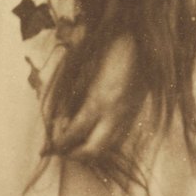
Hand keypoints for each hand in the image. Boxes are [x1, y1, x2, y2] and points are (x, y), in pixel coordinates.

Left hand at [47, 36, 140, 161]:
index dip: (59, 143)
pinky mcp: (136, 113)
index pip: (74, 133)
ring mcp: (128, 116)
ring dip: (91, 152)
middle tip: (61, 152)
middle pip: (93, 150)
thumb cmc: (112, 47)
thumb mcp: (88, 70)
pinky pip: (119, 138)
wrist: (147, 40)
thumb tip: (62, 117)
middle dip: (75, 156)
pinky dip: (104, 143)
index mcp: (99, 101)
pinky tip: (95, 136)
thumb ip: (74, 95)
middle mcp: (115, 114)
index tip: (48, 147)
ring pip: (108, 148)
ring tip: (76, 147)